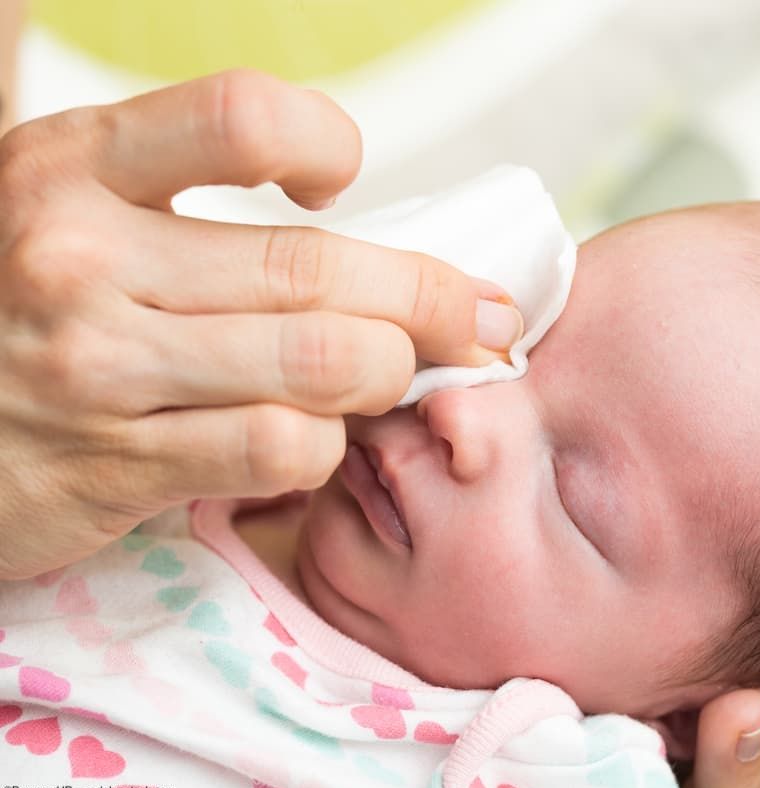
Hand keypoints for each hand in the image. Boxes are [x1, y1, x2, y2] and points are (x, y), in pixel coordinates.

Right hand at [0, 69, 523, 579]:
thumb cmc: (26, 311)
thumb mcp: (76, 217)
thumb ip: (188, 205)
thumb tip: (354, 219)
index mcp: (75, 166)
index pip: (241, 117)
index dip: (324, 143)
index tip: (338, 185)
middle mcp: (80, 256)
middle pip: (318, 268)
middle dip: (432, 299)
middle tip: (481, 319)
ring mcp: (98, 366)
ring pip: (323, 363)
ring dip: (389, 375)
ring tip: (393, 375)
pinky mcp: (116, 466)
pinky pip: (283, 448)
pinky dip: (328, 447)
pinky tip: (314, 438)